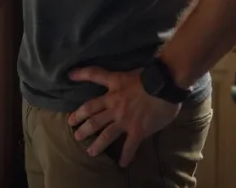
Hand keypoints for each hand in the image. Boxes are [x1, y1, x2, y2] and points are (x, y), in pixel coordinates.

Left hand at [66, 67, 180, 166]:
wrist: (165, 84)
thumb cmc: (153, 75)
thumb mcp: (133, 72)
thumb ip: (125, 80)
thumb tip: (127, 83)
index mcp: (115, 84)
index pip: (94, 75)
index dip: (81, 74)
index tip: (70, 75)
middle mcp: (114, 103)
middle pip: (91, 113)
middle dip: (81, 122)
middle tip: (73, 129)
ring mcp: (124, 118)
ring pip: (105, 133)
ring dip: (96, 144)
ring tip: (89, 152)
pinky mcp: (136, 130)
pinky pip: (129, 146)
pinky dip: (125, 156)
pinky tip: (122, 164)